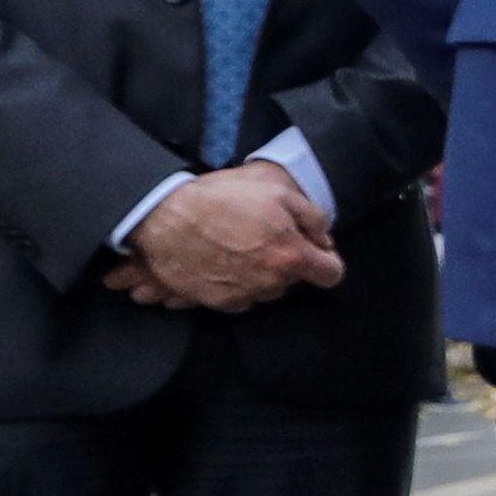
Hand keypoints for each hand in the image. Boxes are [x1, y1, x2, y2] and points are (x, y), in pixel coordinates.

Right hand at [117, 160, 341, 310]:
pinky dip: (236, 282)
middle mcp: (270, 283)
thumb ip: (312, 218)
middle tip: (264, 236)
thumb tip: (323, 240)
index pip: (331, 274)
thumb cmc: (220, 199)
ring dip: (260, 273)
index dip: (326, 260)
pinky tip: (221, 259)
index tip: (314, 251)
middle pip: (294, 280)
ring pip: (266, 289)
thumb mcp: (277, 192)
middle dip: (287, 261)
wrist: (164, 216)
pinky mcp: (217, 302)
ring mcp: (243, 295)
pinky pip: (240, 296)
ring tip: (238, 245)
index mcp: (291, 257)